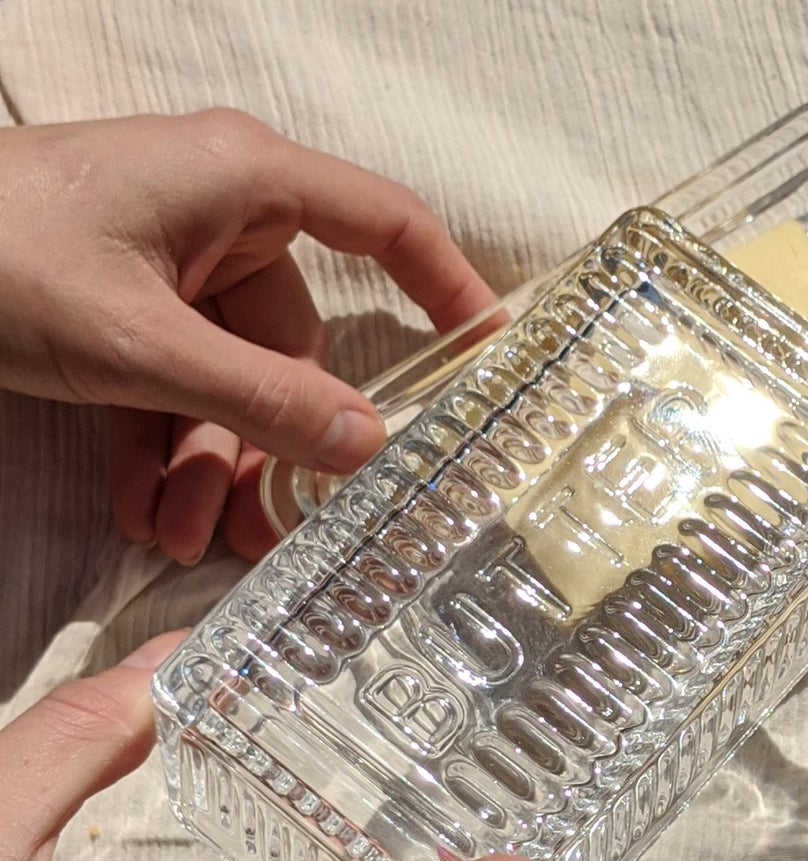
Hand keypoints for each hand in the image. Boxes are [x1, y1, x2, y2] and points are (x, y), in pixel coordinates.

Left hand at [0, 110, 495, 565]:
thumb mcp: (138, 342)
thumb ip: (261, 399)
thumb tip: (369, 449)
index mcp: (245, 183)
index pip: (388, 225)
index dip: (451, 290)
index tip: (494, 360)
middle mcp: (220, 217)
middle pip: (292, 347)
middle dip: (269, 448)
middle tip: (262, 530)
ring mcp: (169, 262)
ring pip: (228, 381)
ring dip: (206, 466)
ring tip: (174, 538)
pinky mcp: (123, 301)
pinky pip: (170, 383)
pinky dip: (157, 447)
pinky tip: (138, 511)